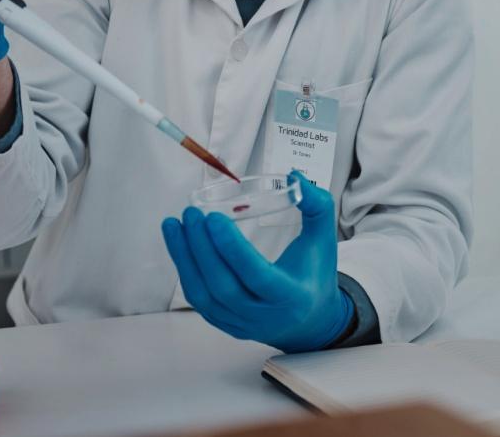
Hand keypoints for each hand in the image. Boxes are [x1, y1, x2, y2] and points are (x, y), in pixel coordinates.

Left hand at [161, 172, 353, 352]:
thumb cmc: (315, 276)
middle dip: (201, 249)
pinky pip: (198, 299)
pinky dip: (185, 270)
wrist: (310, 321)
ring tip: (175, 225)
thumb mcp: (323, 241)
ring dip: (185, 258)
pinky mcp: (224, 323)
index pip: (257, 276)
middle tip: (191, 214)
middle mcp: (264, 316)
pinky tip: (179, 244)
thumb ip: (317, 206)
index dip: (232, 249)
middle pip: (224, 286)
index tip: (213, 218)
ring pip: (204, 296)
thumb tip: (294, 175)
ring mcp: (241, 323)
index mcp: (292, 296)